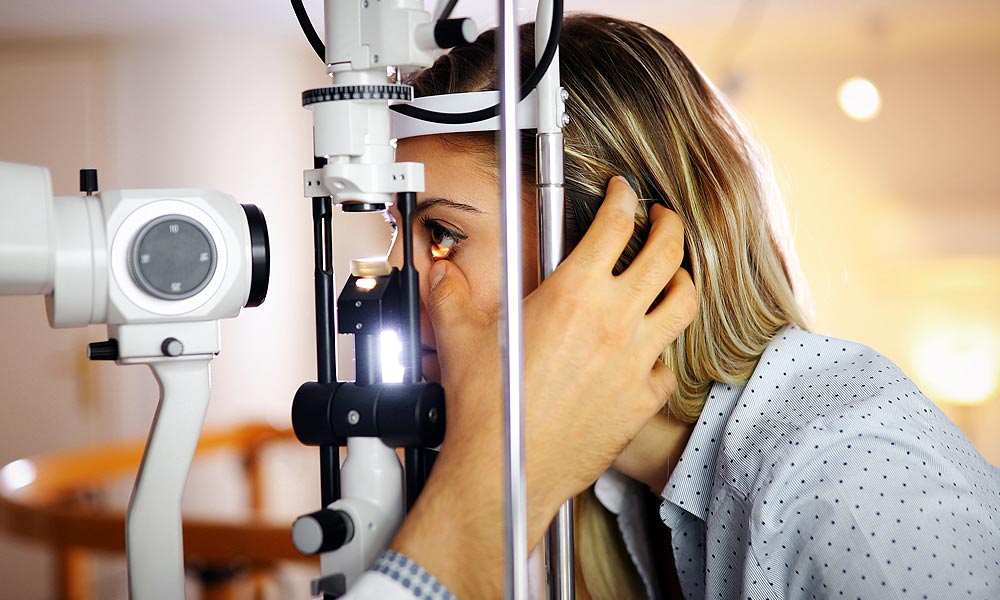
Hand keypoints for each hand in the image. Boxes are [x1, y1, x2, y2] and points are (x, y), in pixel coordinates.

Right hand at [390, 177, 696, 596]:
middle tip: (660, 219)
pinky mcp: (642, 399)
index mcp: (574, 293)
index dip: (624, 197)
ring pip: (685, 303)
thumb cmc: (487, 408)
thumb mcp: (460, 337)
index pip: (615, 224)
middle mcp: (614, 320)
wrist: (507, 469)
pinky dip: (662, 353)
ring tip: (672, 275)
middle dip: (668, 224)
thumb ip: (450, 294)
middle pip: (667, 253)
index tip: (624, 193)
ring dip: (682, 280)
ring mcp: (636, 359)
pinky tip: (647, 353)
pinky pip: (668, 366)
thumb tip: (442, 274)